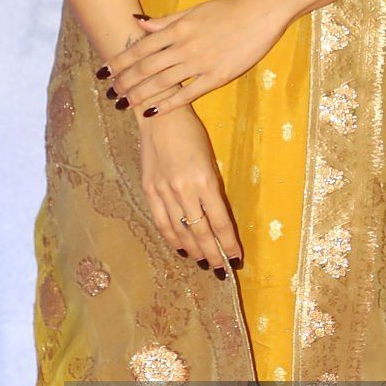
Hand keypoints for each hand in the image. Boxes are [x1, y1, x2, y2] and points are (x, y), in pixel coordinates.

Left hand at [101, 0, 291, 115]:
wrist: (261, 13)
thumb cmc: (227, 9)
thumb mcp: (193, 10)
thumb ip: (165, 21)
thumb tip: (138, 23)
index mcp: (178, 28)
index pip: (140, 48)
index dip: (119, 61)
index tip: (104, 72)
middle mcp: (184, 46)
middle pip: (146, 67)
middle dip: (125, 81)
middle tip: (110, 93)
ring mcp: (200, 62)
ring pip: (162, 82)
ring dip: (140, 94)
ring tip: (124, 103)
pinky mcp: (217, 76)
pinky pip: (188, 93)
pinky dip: (168, 104)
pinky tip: (153, 111)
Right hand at [138, 104, 242, 274]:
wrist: (159, 116)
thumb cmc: (191, 133)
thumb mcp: (209, 159)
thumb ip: (212, 189)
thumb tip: (216, 219)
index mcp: (204, 180)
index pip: (219, 221)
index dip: (228, 243)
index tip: (236, 258)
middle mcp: (184, 190)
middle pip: (201, 231)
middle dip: (212, 253)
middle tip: (220, 269)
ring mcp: (164, 191)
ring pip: (180, 231)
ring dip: (193, 250)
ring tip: (203, 263)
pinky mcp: (149, 190)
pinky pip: (162, 222)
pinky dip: (172, 238)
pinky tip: (181, 248)